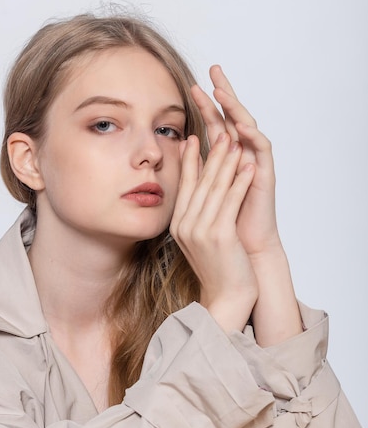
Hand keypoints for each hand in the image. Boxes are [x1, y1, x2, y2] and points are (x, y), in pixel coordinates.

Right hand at [170, 132, 257, 332]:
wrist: (225, 298)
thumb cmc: (217, 270)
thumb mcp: (199, 242)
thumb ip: (195, 219)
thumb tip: (196, 197)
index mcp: (179, 225)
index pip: (185, 185)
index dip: (190, 160)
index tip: (194, 138)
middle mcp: (186, 225)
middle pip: (200, 181)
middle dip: (211, 153)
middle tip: (219, 129)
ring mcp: (201, 230)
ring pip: (215, 187)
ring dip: (227, 161)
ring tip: (235, 140)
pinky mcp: (219, 235)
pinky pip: (231, 200)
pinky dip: (240, 181)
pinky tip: (248, 166)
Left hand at [191, 66, 280, 260]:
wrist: (242, 254)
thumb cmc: (222, 230)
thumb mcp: (201, 199)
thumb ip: (195, 174)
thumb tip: (176, 152)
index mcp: (225, 162)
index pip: (215, 126)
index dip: (205, 106)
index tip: (189, 87)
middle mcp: (241, 159)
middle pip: (232, 119)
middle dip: (222, 95)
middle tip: (212, 70)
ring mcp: (255, 165)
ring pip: (247, 128)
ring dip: (235, 109)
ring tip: (222, 91)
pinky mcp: (266, 175)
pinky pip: (261, 149)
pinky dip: (251, 136)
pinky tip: (239, 125)